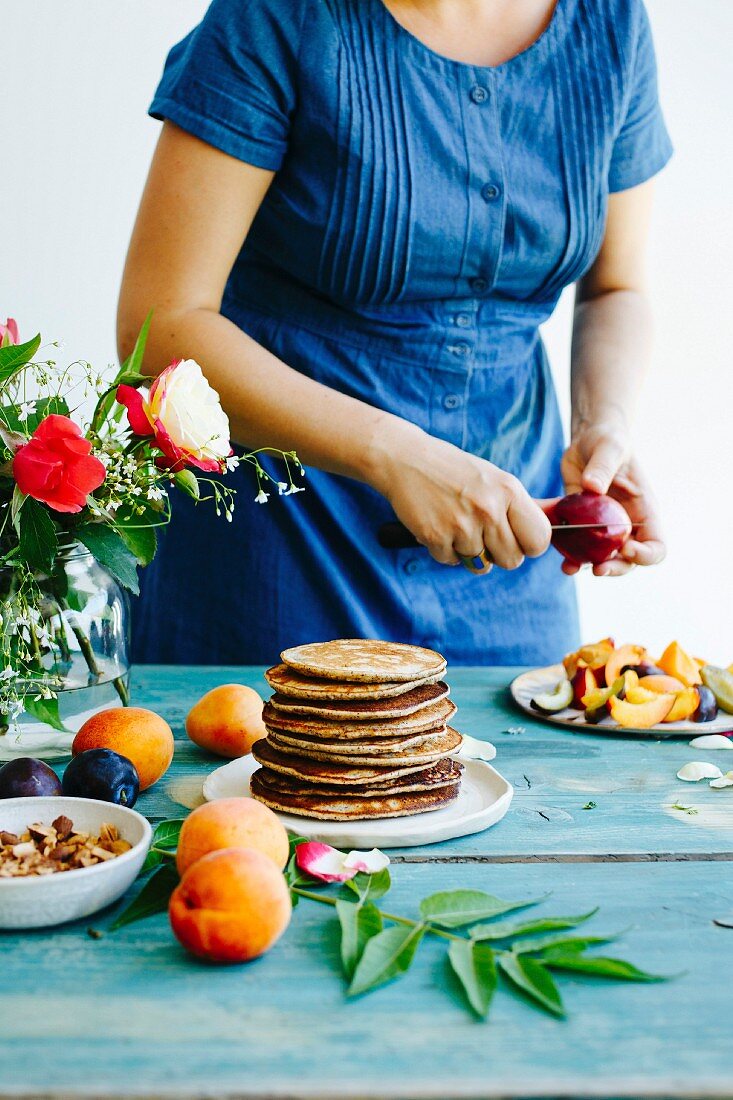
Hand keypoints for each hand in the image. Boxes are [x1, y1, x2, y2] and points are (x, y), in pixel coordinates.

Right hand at [367, 418, 550, 571]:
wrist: (406, 459)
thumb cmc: (455, 471)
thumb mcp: (494, 479)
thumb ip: (519, 506)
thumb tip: (556, 524)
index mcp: (509, 491)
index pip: (539, 539)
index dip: (529, 545)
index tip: (518, 540)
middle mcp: (489, 508)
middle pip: (512, 560)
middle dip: (499, 554)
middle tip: (483, 534)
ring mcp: (462, 524)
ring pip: (481, 565)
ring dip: (469, 551)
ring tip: (457, 524)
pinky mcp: (436, 536)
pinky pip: (451, 562)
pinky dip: (444, 550)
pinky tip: (438, 525)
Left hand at [561, 423, 664, 576]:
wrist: (586, 442)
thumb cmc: (607, 441)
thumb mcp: (608, 447)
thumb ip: (602, 465)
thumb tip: (593, 487)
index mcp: (644, 511)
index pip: (657, 545)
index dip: (645, 555)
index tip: (626, 547)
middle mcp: (627, 525)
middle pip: (630, 561)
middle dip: (616, 568)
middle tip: (598, 569)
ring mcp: (605, 529)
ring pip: (604, 560)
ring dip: (590, 567)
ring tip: (571, 568)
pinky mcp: (582, 527)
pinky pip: (580, 549)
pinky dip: (572, 558)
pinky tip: (562, 562)